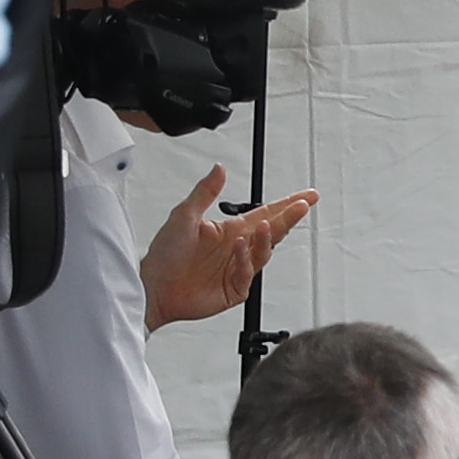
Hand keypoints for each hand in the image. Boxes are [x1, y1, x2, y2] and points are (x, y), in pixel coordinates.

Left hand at [139, 163, 318, 328]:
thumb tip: (219, 169)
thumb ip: (205, 192)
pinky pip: (247, 274)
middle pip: (272, 231)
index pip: (265, 212)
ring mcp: (236, 269)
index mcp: (229, 230)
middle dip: (289, 217)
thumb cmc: (164, 254)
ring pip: (263, 252)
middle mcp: (236, 248)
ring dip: (266, 237)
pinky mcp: (233, 289)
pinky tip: (238, 248)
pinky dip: (245, 260)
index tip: (306, 196)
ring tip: (266, 226)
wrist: (152, 286)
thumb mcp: (183, 215)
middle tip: (303, 205)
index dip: (287, 205)